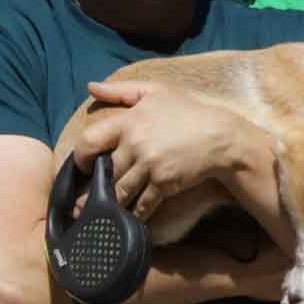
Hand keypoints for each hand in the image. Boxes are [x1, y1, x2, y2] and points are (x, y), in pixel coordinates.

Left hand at [76, 81, 261, 222]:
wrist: (222, 136)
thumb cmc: (188, 112)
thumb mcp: (156, 92)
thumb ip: (121, 90)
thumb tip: (91, 87)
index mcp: (128, 122)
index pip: (88, 141)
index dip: (81, 157)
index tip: (86, 165)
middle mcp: (135, 144)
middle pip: (105, 172)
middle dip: (98, 185)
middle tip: (91, 195)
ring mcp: (149, 165)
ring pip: (120, 191)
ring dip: (112, 202)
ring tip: (103, 211)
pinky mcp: (164, 183)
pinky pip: (141, 204)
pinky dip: (134, 213)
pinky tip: (130, 216)